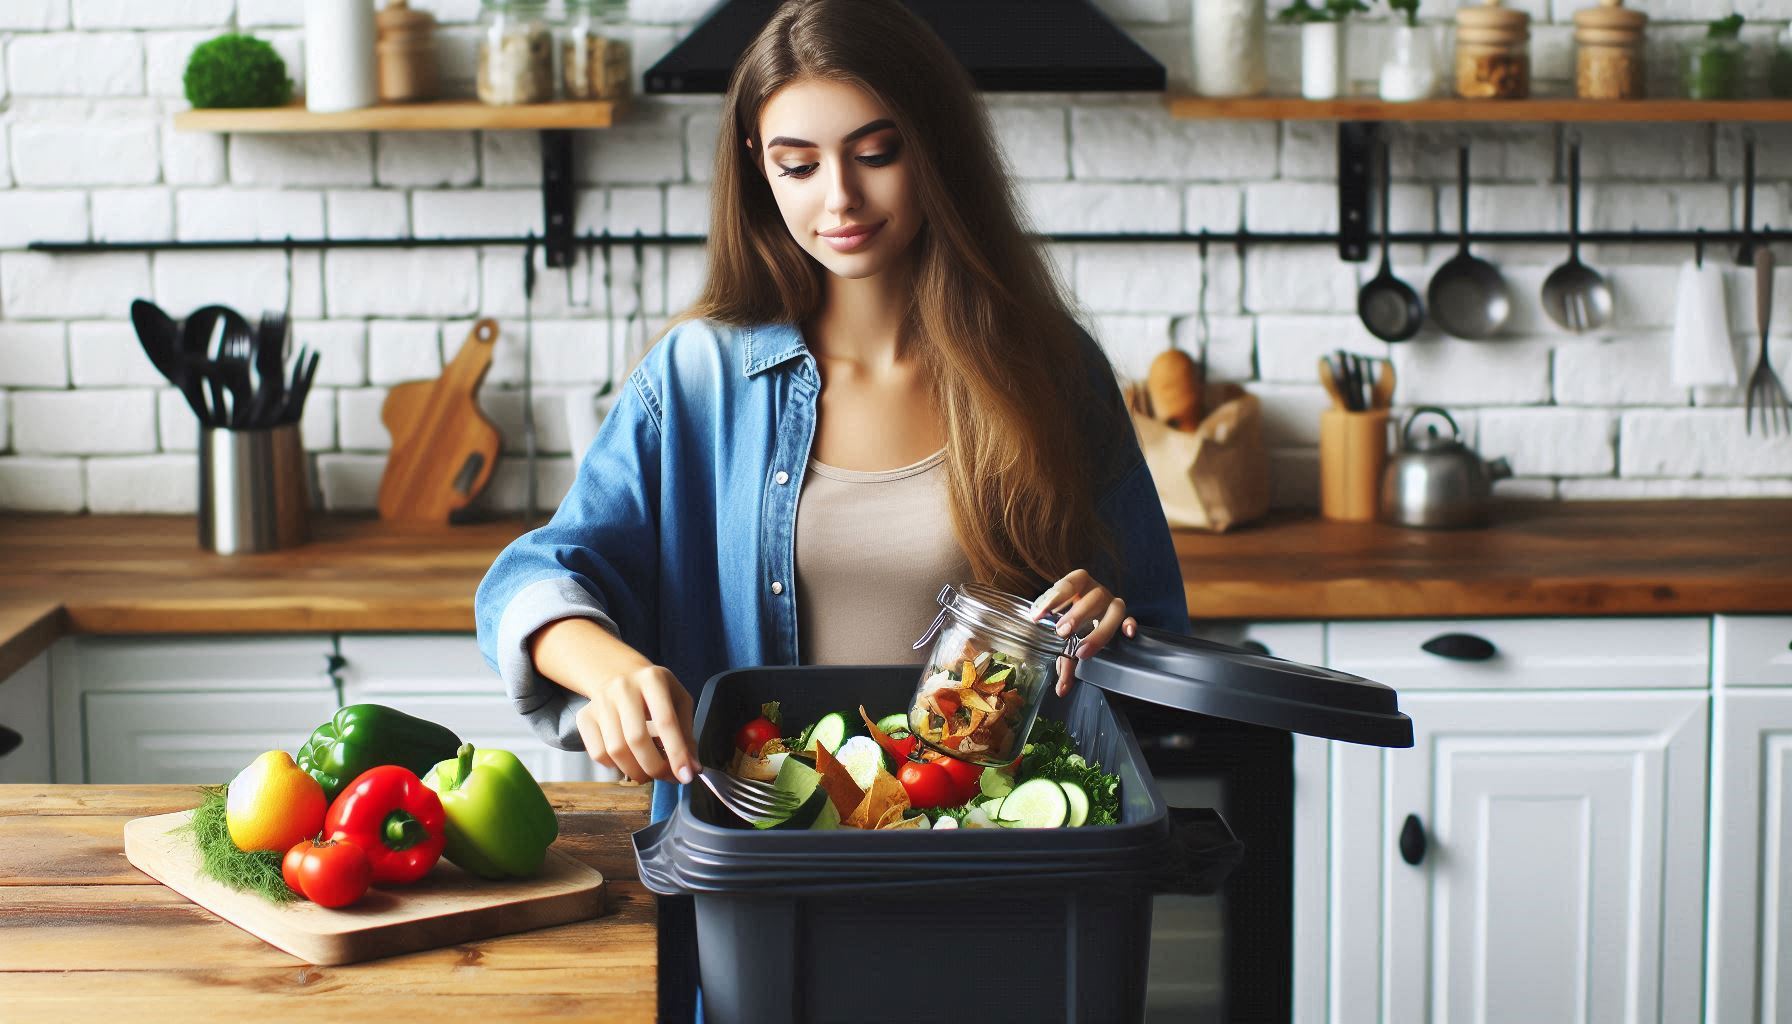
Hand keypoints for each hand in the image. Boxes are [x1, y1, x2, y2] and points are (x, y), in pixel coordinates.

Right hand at [572, 664, 698, 784]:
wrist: (617, 673)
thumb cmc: (654, 691)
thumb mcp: (678, 701)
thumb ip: (686, 734)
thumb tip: (692, 768)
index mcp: (652, 679)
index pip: (665, 721)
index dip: (677, 753)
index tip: (686, 776)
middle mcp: (623, 688)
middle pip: (637, 739)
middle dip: (654, 767)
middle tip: (666, 777)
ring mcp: (600, 702)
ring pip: (616, 750)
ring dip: (636, 771)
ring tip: (648, 772)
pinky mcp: (585, 717)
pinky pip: (598, 753)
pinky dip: (615, 766)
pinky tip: (627, 760)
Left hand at [1029, 569, 1137, 697]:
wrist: (1094, 616)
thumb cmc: (1075, 622)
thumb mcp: (1066, 635)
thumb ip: (1063, 659)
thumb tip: (1062, 690)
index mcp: (1078, 586)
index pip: (1068, 584)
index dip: (1053, 598)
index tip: (1038, 616)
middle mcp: (1097, 592)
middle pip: (1093, 598)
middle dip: (1077, 615)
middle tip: (1062, 633)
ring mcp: (1113, 604)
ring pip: (1115, 609)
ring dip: (1099, 630)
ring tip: (1082, 651)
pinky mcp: (1124, 617)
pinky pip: (1132, 618)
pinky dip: (1130, 624)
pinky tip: (1127, 634)